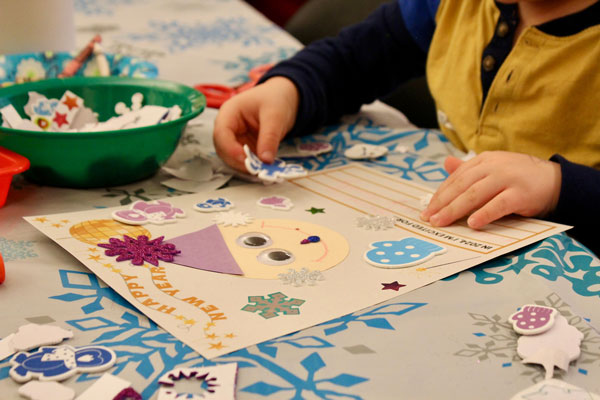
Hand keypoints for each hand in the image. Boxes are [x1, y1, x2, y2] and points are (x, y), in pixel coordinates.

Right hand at [213, 76, 298, 171]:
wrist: (284, 97)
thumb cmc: (276, 98)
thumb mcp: (275, 115)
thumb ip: (269, 137)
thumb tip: (265, 160)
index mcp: (229, 112)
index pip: (221, 134)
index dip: (230, 149)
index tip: (246, 160)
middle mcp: (228, 127)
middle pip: (223, 149)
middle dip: (238, 161)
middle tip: (256, 170)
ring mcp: (235, 138)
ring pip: (232, 158)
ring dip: (245, 166)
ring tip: (261, 171)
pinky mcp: (244, 147)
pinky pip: (244, 160)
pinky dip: (252, 166)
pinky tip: (263, 169)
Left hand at [420, 151, 561, 228]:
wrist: (555, 180)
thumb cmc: (518, 178)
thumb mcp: (493, 169)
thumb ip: (469, 169)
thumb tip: (446, 163)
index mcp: (483, 161)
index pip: (456, 178)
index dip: (440, 194)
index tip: (427, 209)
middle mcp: (493, 167)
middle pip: (461, 186)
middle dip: (442, 203)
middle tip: (428, 218)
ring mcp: (507, 179)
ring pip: (475, 194)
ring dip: (455, 209)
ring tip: (442, 222)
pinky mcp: (520, 194)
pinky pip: (498, 205)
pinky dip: (484, 214)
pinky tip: (472, 223)